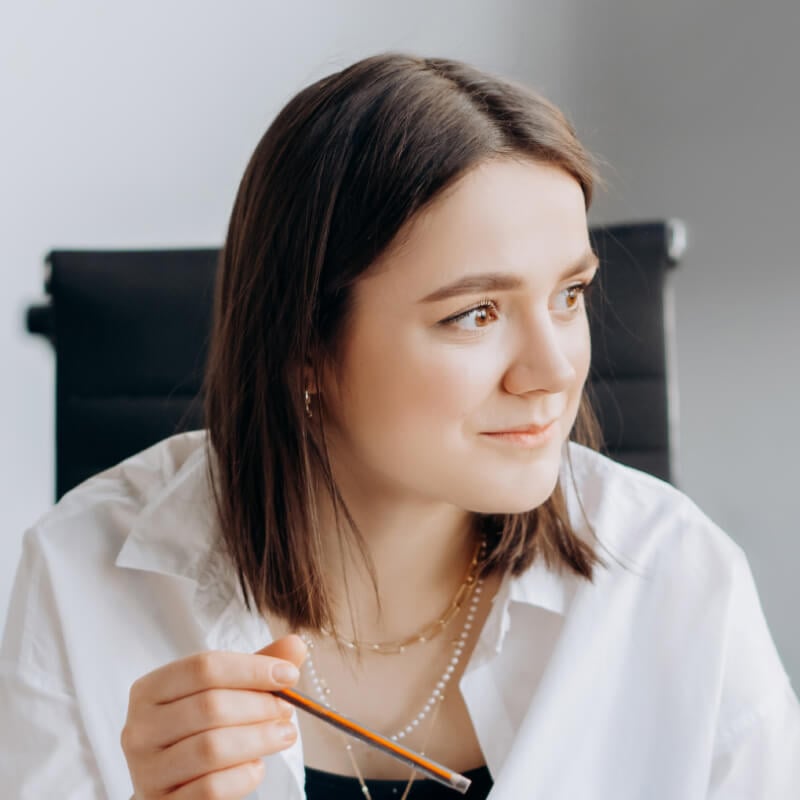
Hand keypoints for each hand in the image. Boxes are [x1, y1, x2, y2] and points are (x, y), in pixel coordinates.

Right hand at [121, 635, 306, 798]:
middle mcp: (139, 729)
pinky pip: (211, 789)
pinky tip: (257, 766)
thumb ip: (257, 667)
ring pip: (212, 748)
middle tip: (287, 710)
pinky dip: (244, 775)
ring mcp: (146, 772)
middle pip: (210, 706)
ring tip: (283, 734)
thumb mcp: (225, 692)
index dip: (253, 669)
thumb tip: (296, 645)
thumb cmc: (200, 731)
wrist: (173, 790)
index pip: (205, 666)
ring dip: (259, 739)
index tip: (289, 676)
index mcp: (150, 689)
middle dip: (260, 706)